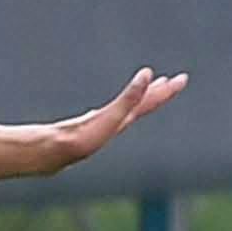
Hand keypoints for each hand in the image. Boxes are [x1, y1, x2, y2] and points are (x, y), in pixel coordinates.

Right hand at [47, 68, 188, 169]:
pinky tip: (101, 112)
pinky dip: (111, 107)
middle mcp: (114, 123)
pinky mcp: (83, 127)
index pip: (149, 102)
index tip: (181, 79)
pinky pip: (104, 114)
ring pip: (125, 109)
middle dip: (158, 92)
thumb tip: (147, 75)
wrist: (50, 155)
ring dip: (138, 97)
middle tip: (174, 80)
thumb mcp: (110, 117)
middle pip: (142, 105)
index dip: (165, 91)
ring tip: (147, 88)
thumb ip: (130, 97)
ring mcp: (99, 125)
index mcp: (122, 120)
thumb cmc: (80, 140)